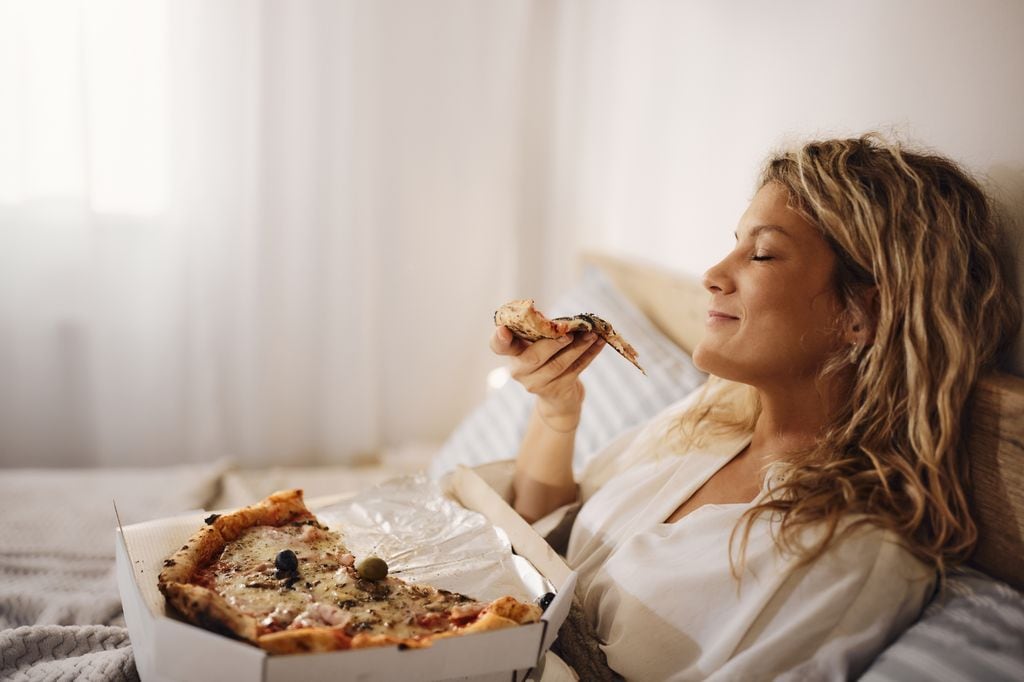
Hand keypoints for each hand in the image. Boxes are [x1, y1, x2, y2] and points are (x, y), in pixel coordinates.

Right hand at [489, 325, 604, 431]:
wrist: (557, 396)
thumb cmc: (547, 358)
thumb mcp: (539, 344)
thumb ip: (544, 331)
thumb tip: (568, 321)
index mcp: (512, 353)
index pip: (498, 345)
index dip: (499, 338)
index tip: (503, 329)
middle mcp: (519, 371)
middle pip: (533, 358)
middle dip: (553, 343)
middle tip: (569, 332)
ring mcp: (537, 384)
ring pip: (558, 365)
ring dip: (578, 347)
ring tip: (592, 334)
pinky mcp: (557, 391)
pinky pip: (575, 370)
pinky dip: (589, 355)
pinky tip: (599, 343)